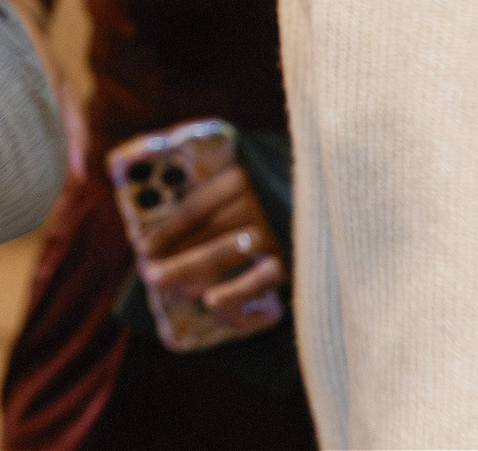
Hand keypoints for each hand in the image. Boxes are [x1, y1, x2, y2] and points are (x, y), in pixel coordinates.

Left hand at [133, 163, 285, 333]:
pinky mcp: (296, 256)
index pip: (195, 207)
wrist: (334, 193)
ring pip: (227, 252)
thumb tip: (175, 228)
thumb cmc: (284, 186)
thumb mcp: (252, 176)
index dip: (168, 229)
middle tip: (149, 275)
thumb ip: (219, 193)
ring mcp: (277, 227)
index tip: (143, 247)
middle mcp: (257, 200)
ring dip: (194, 271)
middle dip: (175, 255)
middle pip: (207, 230)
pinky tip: (211, 303)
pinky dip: (236, 291)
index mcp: (241, 176)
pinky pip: (260, 278)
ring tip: (171, 289)